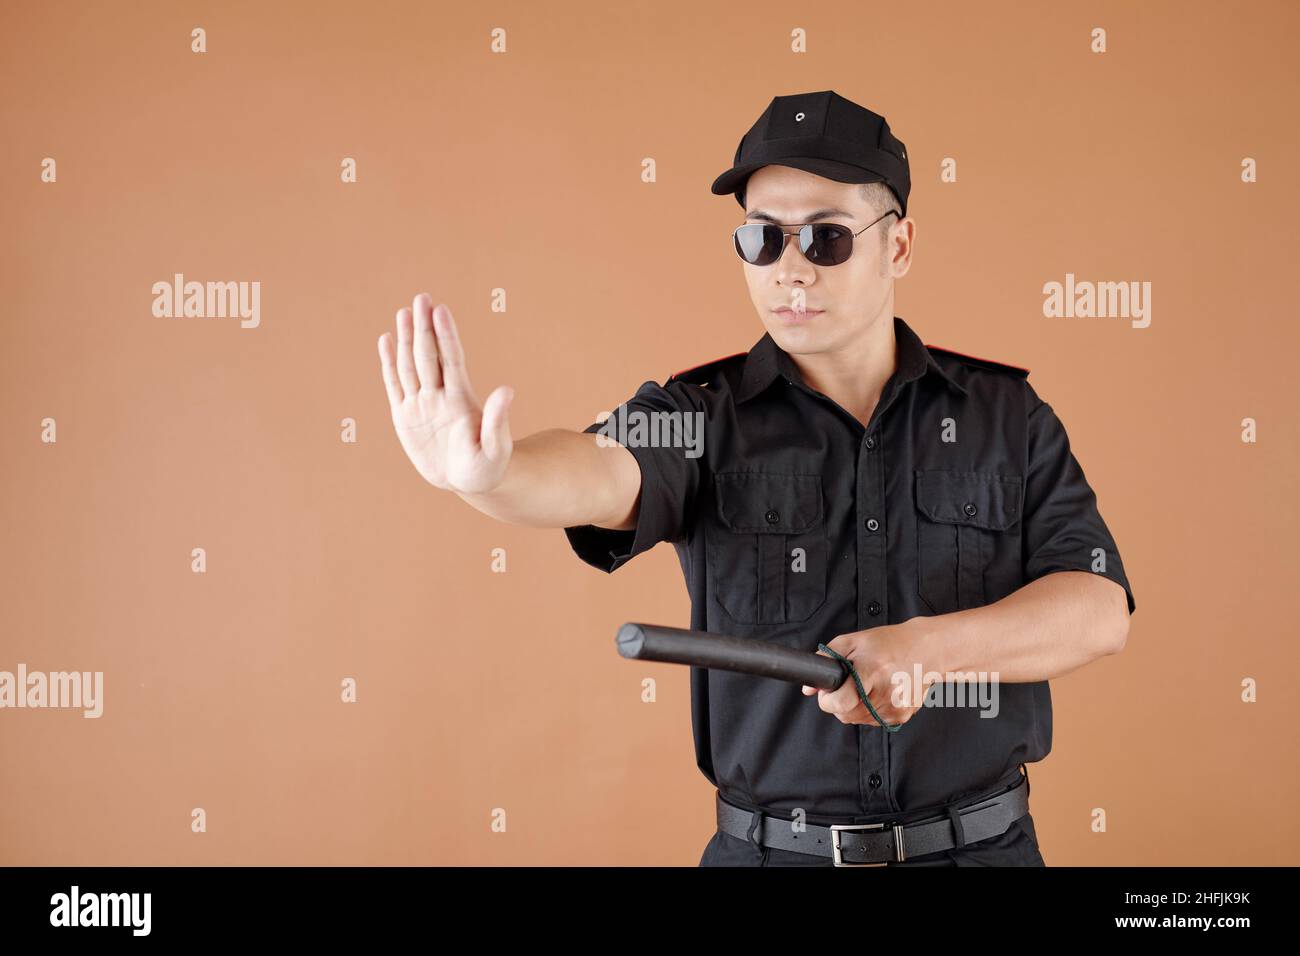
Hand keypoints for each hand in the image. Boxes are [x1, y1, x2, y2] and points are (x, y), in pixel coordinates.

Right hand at [378, 294, 514, 492]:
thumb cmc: (488, 466)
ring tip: (405, 311)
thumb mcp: (495, 447)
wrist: (470, 480)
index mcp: (460, 400)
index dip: (446, 336)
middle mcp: (439, 395)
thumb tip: (508, 390)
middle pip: (428, 355)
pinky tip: (386, 339)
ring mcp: (421, 403)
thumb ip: (497, 420)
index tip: (442, 310)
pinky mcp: (404, 415)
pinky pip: (394, 384)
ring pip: (410, 364)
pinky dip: (388, 362)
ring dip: (407, 337)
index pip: (452, 360)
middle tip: (422, 297)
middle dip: (424, 327)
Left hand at [800, 619, 936, 727]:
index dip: (827, 700)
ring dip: (854, 707)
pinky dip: (869, 710)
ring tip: (866, 685)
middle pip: (846, 715)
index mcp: (872, 670)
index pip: (841, 702)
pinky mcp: (902, 716)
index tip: (828, 692)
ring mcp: (895, 707)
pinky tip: (878, 692)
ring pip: (858, 720)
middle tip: (847, 685)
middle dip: (839, 703)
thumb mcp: (853, 641)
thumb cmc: (887, 643)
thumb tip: (808, 689)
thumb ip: (825, 660)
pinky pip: (873, 721)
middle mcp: (886, 692)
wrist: (927, 650)